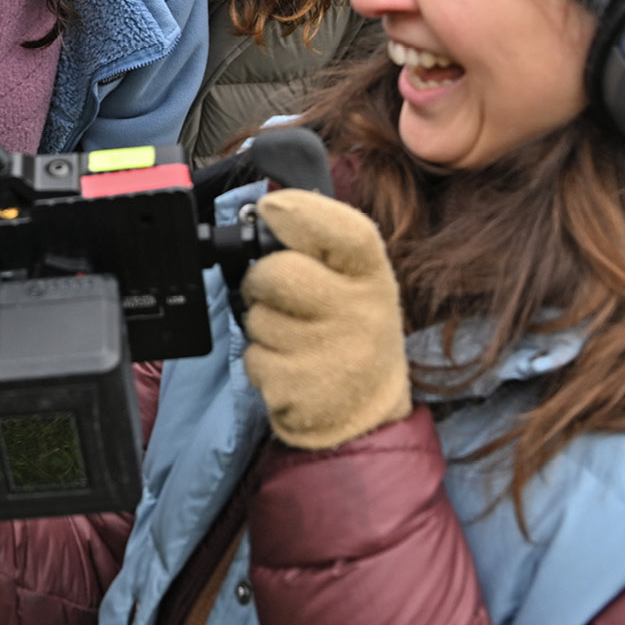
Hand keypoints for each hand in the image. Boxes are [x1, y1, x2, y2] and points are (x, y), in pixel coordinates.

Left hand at [240, 189, 412, 450]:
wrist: (365, 415)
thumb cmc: (351, 333)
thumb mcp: (357, 285)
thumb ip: (321, 251)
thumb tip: (268, 216)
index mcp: (372, 277)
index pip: (341, 229)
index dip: (298, 211)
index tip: (271, 210)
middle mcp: (358, 313)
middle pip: (276, 272)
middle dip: (260, 281)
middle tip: (275, 294)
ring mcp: (329, 354)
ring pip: (257, 318)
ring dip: (261, 326)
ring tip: (292, 338)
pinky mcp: (299, 388)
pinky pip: (253, 358)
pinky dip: (261, 361)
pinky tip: (289, 367)